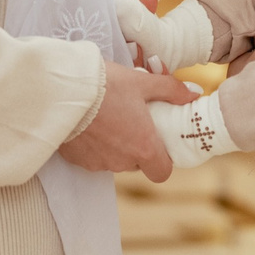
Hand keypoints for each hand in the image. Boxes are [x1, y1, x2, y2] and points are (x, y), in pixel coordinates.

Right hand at [59, 63, 196, 181]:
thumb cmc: (106, 85)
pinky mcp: (77, 160)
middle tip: (130, 121)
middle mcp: (122, 161)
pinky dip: (93, 145)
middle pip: (136, 164)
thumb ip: (170, 90)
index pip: (162, 172)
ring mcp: (98, 163)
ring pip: (113, 160)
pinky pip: (91, 157)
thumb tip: (193, 93)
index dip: (162, 160)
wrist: (62, 89)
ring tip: (106, 118)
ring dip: (114, 145)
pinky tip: (88, 123)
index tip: (157, 141)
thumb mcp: (141, 82)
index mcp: (143, 146)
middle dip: (136, 147)